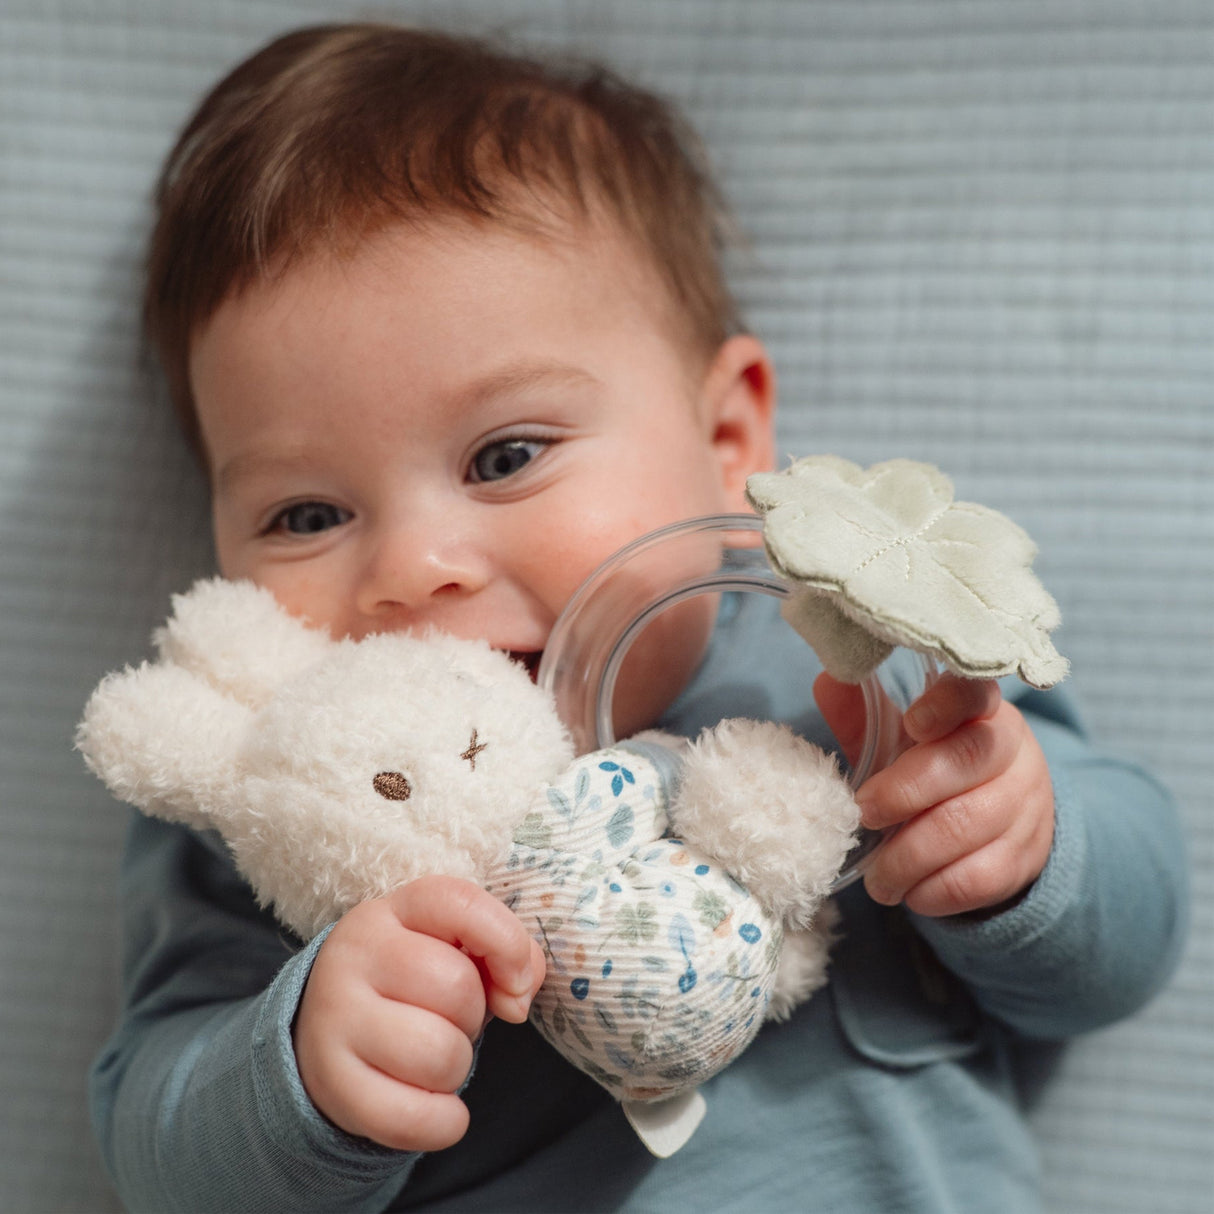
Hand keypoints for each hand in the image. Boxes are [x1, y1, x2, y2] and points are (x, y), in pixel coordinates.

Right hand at [294, 874, 545, 1151]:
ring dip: (457, 1068)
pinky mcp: (331, 1084)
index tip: (515, 982)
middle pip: (457, 988)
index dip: (506, 942)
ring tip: (433, 1057)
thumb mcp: (457, 949)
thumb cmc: (414, 983)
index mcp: (393, 910)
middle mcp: (355, 954)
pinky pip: (413, 1118)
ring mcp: (335, 1018)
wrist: (330, 1031)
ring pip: (439, 1054)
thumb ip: (507, 952)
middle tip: (450, 1020)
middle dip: (475, 1016)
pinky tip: (434, 1106)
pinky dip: (443, 1122)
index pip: (460, 904)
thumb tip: (518, 995)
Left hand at [814, 673, 1054, 917]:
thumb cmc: (934, 769)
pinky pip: (979, 877)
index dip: (945, 704)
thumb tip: (829, 680)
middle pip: (968, 759)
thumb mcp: (899, 739)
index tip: (912, 722)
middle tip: (863, 814)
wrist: (1000, 825)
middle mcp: (1011, 751)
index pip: (972, 692)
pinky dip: (935, 891)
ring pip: (968, 825)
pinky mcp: (1024, 856)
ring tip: (877, 876)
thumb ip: (863, 715)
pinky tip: (911, 893)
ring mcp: (1025, 804)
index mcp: (979, 710)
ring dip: (909, 857)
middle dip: (905, 792)